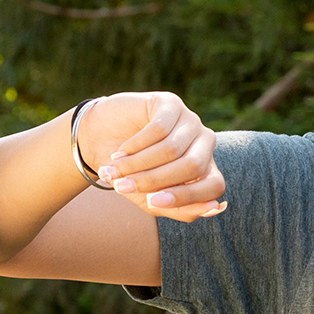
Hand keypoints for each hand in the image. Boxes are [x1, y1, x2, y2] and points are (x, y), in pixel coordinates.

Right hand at [80, 91, 226, 221]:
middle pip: (192, 166)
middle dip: (154, 181)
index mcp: (207, 168)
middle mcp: (205, 143)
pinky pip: (158, 130)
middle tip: (123, 187)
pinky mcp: (171, 103)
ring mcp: (190, 121)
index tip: (153, 203)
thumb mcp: (151, 199)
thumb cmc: (130, 174)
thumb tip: (214, 209)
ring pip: (171, 149)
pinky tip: (120, 152)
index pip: (215, 185)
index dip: (188, 197)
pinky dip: (134, 146)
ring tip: (115, 170)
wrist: (99, 141)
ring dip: (137, 164)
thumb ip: (181, 209)